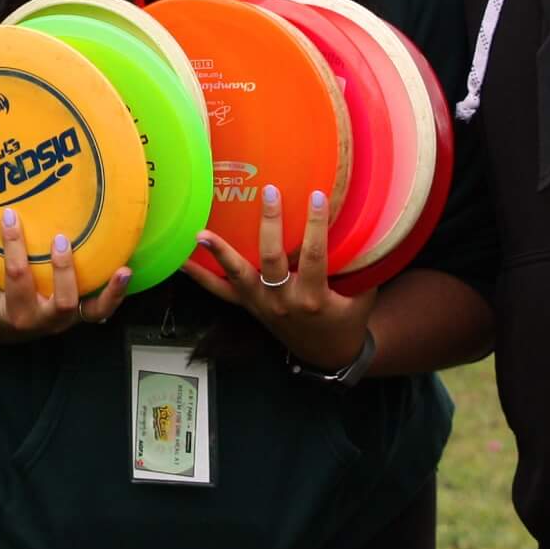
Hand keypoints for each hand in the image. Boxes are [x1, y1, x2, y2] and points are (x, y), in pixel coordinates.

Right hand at [0, 206, 131, 341]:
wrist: (4, 322)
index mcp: (12, 309)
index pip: (15, 275)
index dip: (13, 245)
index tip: (10, 216)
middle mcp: (43, 319)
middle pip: (59, 302)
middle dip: (62, 271)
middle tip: (60, 240)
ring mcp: (65, 319)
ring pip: (89, 310)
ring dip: (104, 289)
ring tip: (119, 268)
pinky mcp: (81, 314)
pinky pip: (101, 309)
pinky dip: (115, 292)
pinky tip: (125, 271)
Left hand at [181, 186, 374, 371]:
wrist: (327, 355)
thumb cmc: (347, 319)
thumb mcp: (363, 295)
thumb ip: (363, 265)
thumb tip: (370, 223)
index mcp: (314, 298)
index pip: (316, 256)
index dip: (316, 226)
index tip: (316, 196)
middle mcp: (283, 302)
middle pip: (272, 260)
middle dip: (270, 224)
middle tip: (269, 193)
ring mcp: (261, 305)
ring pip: (237, 277)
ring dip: (219, 253)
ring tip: (200, 233)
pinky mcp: (247, 306)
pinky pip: (219, 292)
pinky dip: (198, 277)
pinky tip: (179, 261)